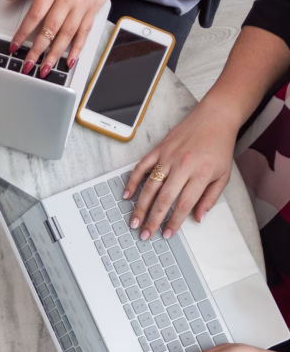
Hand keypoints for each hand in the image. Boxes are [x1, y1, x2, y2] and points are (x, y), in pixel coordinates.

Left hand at [4, 0, 123, 75]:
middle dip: (37, 50)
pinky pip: (84, 33)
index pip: (35, 15)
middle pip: (50, 29)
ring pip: (66, 35)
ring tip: (45, 69)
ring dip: (54, 54)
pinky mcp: (92, 12)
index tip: (14, 46)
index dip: (23, 33)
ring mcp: (81, 7)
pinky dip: (77, 49)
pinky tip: (69, 61)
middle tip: (28, 65)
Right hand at [123, 98, 238, 240]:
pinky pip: (141, 168)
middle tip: (145, 234)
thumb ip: (210, 198)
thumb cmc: (219, 147)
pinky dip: (133, 182)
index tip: (166, 234)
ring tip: (134, 221)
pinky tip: (127, 195)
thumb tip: (198, 218)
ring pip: (150, 186)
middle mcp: (182, 166)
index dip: (173, 222)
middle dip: (153, 219)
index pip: (183, 204)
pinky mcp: (158, 150)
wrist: (215, 118)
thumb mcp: (223, 175)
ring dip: (140, 206)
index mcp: (200, 174)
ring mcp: (167, 157)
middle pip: (164, 199)